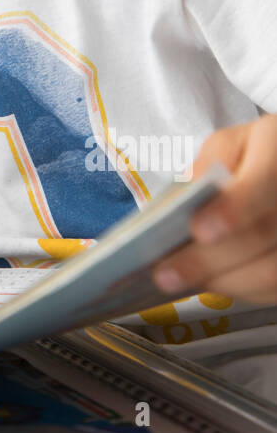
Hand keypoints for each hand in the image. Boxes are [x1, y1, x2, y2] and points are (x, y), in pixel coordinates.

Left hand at [151, 115, 276, 304]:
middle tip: (166, 274)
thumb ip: (208, 166)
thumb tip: (181, 203)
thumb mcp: (232, 143)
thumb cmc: (258, 154)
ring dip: (221, 281)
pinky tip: (212, 280)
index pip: (263, 183)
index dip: (232, 210)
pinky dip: (240, 289)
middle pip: (262, 236)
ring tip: (179, 279)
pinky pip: (274, 288)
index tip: (198, 230)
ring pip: (271, 273)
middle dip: (209, 260)